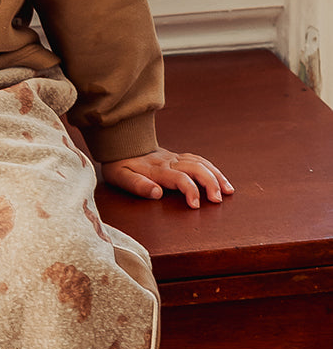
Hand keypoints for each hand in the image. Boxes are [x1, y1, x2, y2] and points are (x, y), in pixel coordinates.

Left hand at [101, 147, 233, 208]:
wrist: (119, 143)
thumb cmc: (119, 164)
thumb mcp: (120, 176)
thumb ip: (137, 185)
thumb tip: (157, 193)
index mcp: (157, 169)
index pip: (179, 178)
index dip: (190, 190)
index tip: (196, 205)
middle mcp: (169, 161)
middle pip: (196, 168)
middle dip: (210, 183)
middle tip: (218, 200)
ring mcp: (175, 157)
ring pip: (201, 163)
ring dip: (216, 176)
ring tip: (229, 191)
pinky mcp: (178, 157)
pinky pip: (199, 160)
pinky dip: (212, 169)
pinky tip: (220, 179)